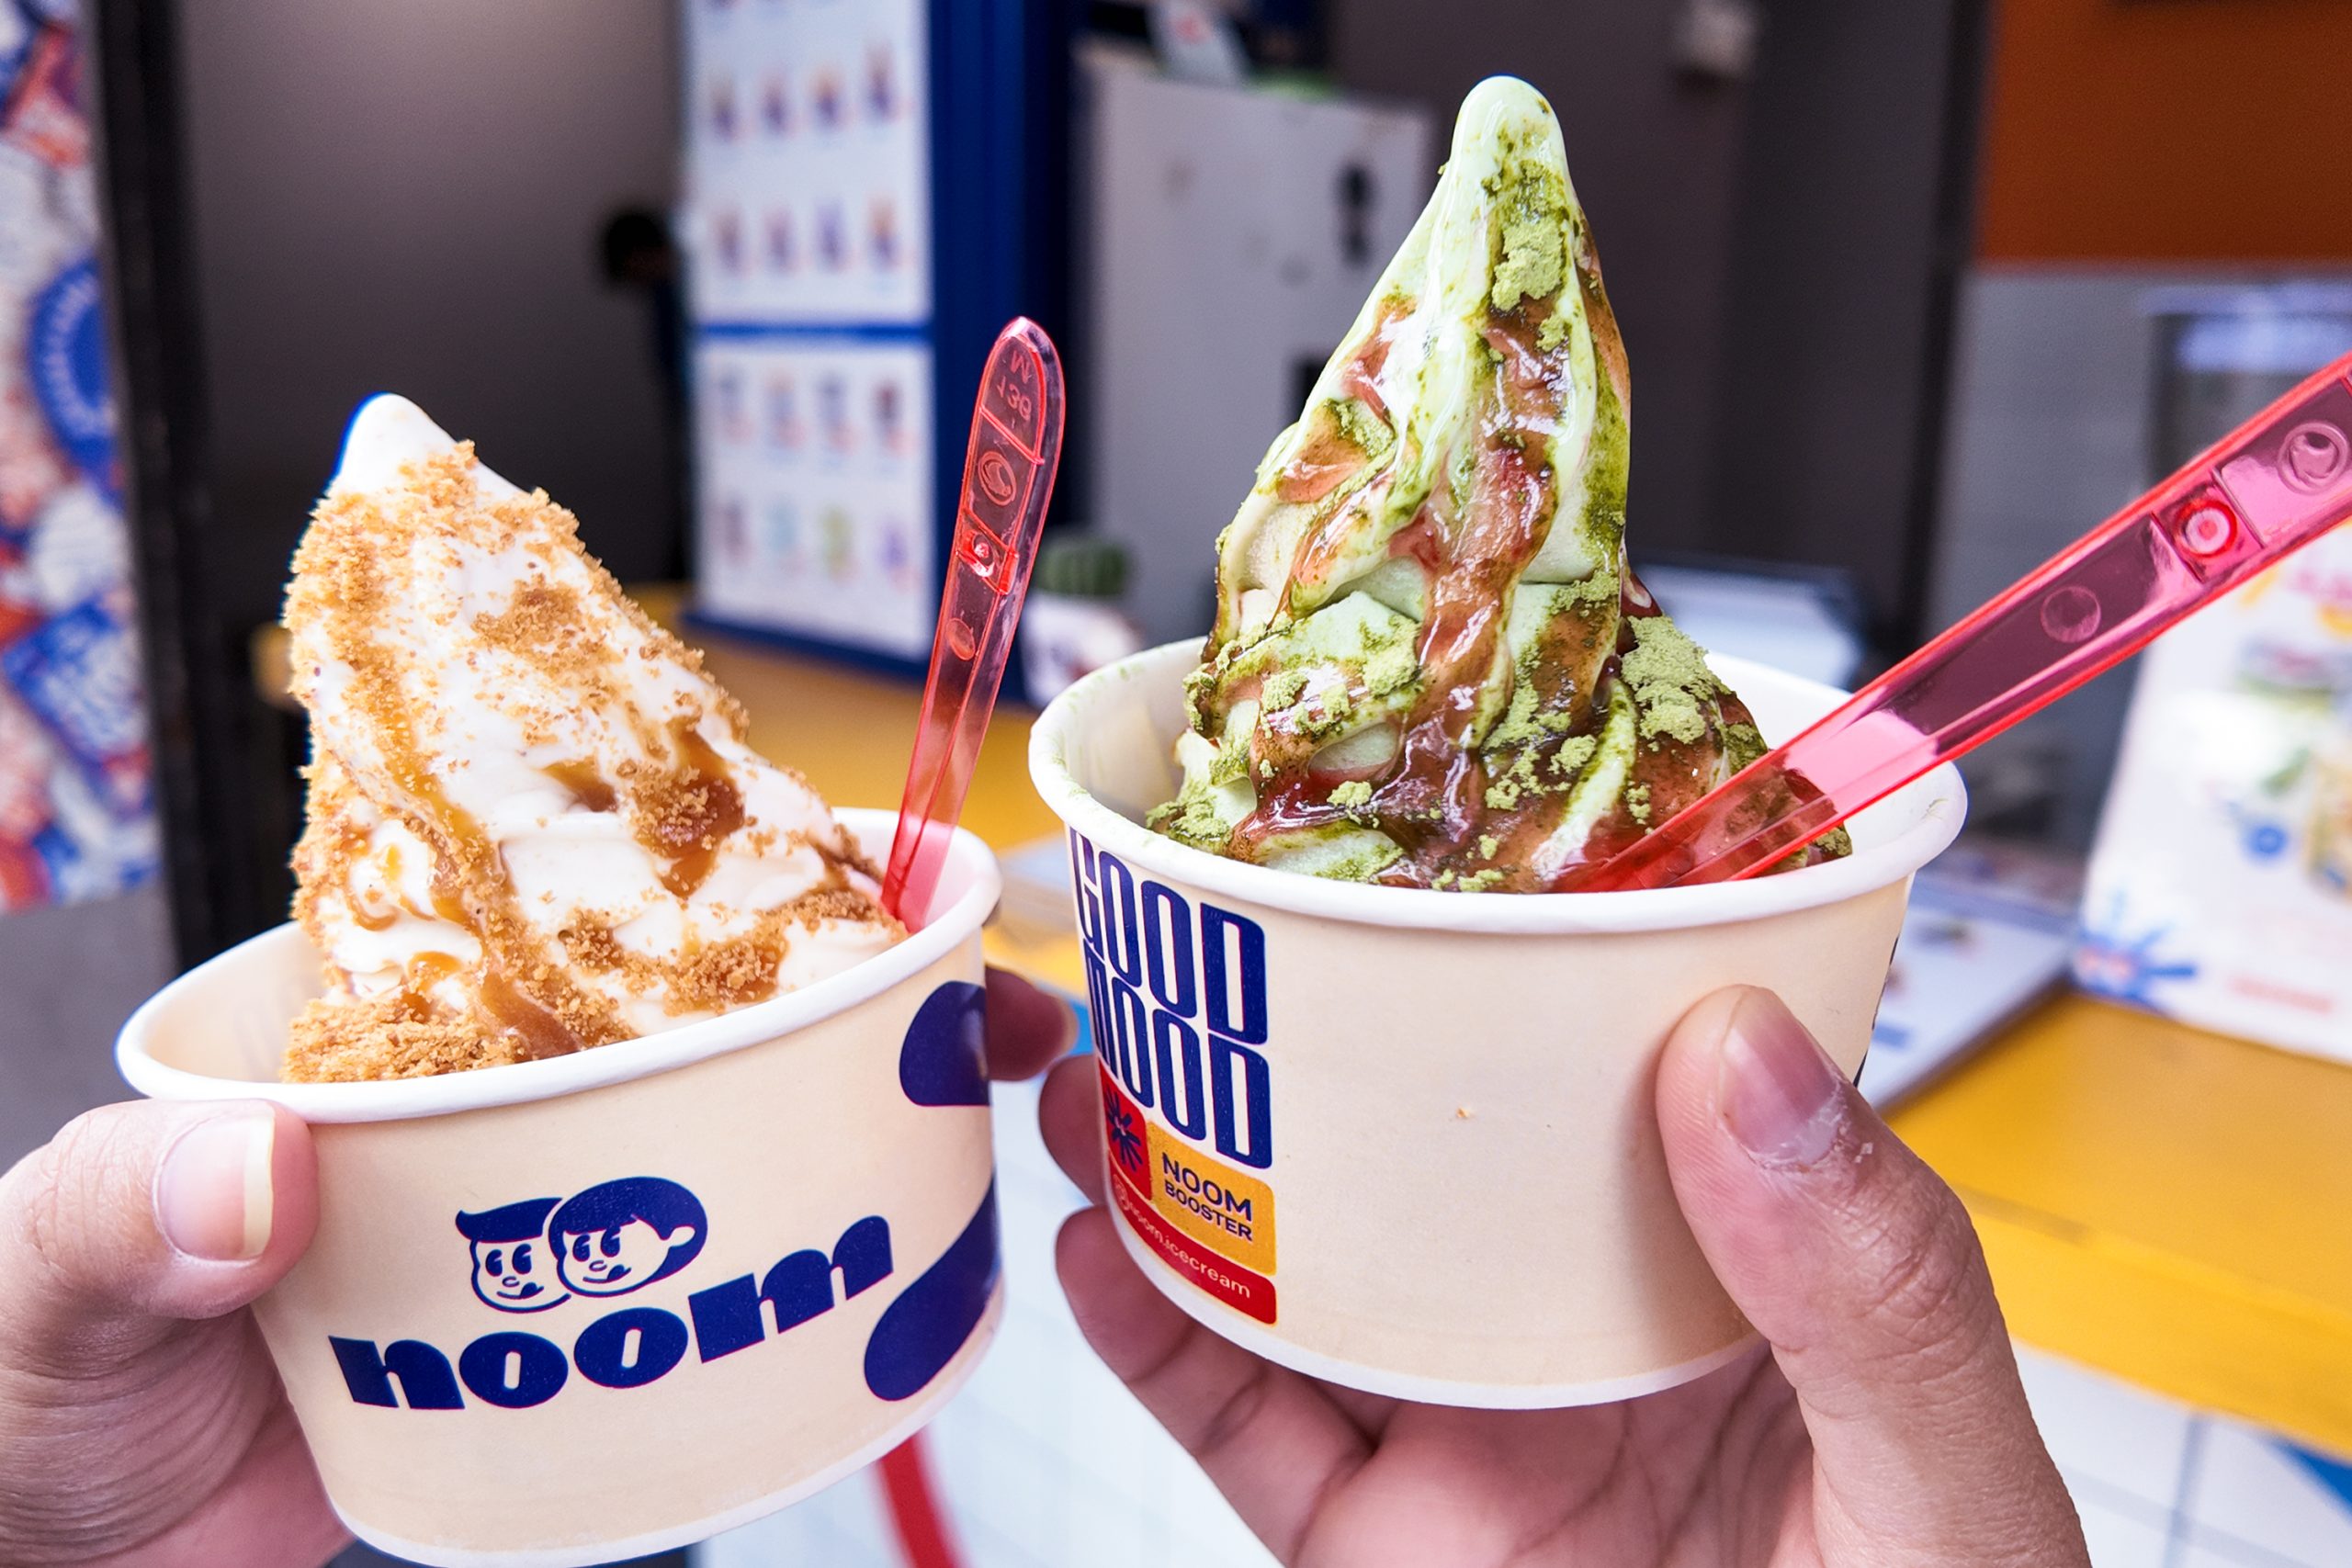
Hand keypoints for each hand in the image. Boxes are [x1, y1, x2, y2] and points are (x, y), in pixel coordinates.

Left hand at [0, 967, 1073, 1567]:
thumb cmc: (27, 1388)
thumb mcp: (52, 1279)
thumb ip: (128, 1216)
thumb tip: (256, 1175)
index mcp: (379, 1021)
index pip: (576, 894)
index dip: (732, 857)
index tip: (878, 863)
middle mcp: (485, 1098)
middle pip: (708, 1016)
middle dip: (869, 997)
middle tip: (997, 1021)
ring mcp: (540, 1228)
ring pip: (733, 1149)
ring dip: (868, 1129)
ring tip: (981, 1134)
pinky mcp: (569, 1355)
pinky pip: (708, 1303)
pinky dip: (805, 1283)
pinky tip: (886, 1288)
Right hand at [1037, 985, 2089, 1567]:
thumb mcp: (1948, 1489)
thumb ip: (1871, 1285)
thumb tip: (1739, 1048)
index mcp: (1738, 1275)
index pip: (1624, 1075)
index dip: (1524, 957)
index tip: (1426, 845)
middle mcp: (1583, 1333)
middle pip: (1424, 1155)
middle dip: (1305, 1046)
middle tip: (1202, 938)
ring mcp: (1471, 1439)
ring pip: (1301, 1274)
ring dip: (1187, 1168)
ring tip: (1101, 1062)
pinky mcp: (1376, 1550)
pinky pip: (1246, 1430)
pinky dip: (1155, 1339)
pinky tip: (1097, 1249)